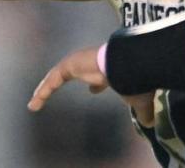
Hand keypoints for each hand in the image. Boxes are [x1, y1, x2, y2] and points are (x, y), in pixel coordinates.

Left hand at [27, 46, 155, 126]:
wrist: (129, 64)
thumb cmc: (134, 80)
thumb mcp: (139, 99)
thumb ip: (143, 111)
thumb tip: (150, 122)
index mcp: (108, 69)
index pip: (99, 76)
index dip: (96, 84)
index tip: (93, 90)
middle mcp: (92, 63)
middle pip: (73, 72)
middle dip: (64, 80)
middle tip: (53, 89)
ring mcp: (79, 62)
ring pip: (58, 76)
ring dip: (46, 89)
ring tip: (35, 102)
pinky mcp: (70, 64)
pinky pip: (52, 79)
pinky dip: (43, 91)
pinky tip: (34, 103)